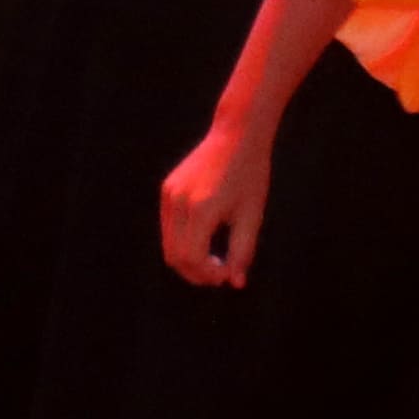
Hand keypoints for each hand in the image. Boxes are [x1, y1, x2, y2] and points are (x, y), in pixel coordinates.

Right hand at [159, 116, 276, 287]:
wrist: (237, 134)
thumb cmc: (250, 174)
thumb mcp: (252, 215)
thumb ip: (243, 252)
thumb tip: (235, 283)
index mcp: (202, 208)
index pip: (192, 258)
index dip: (208, 275)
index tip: (226, 275)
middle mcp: (180, 202)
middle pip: (175, 256)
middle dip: (196, 272)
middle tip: (220, 274)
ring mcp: (169, 194)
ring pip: (169, 244)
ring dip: (188, 259)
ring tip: (213, 259)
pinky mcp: (167, 189)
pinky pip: (169, 227)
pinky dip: (183, 241)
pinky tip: (205, 240)